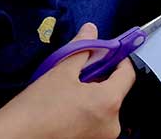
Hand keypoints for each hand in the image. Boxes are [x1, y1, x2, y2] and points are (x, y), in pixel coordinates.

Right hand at [0, 24, 134, 138]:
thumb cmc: (32, 112)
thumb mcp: (60, 72)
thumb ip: (82, 49)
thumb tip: (90, 31)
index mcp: (109, 103)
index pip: (128, 74)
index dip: (118, 60)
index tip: (109, 54)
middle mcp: (111, 125)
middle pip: (114, 92)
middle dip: (99, 80)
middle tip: (78, 74)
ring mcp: (100, 138)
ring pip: (103, 108)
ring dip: (91, 97)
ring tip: (67, 94)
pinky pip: (94, 123)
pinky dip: (85, 113)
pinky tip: (65, 109)